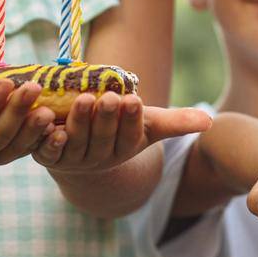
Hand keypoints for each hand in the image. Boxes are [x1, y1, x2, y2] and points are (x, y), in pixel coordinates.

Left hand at [34, 93, 212, 173]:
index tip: (133, 100)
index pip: (130, 135)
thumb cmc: (120, 128)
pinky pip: (47, 151)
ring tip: (83, 99)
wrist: (83, 149)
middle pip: (104, 138)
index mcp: (125, 148)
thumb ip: (176, 122)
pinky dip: (47, 139)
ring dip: (79, 122)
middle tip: (109, 97)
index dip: (131, 119)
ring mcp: (73, 159)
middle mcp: (100, 157)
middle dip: (106, 118)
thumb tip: (210, 122)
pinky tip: (49, 122)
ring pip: (76, 142)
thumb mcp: (148, 123)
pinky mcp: (47, 156)